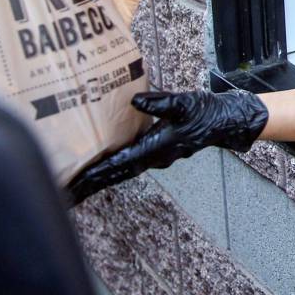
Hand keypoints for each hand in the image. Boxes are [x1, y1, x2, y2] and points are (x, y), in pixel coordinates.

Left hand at [69, 89, 268, 202]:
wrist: (226, 121)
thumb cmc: (205, 113)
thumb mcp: (183, 103)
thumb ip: (159, 102)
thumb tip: (134, 101)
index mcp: (156, 149)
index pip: (120, 164)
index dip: (98, 172)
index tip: (78, 181)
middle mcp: (154, 158)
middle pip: (117, 174)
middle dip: (93, 183)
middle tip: (69, 192)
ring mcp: (156, 156)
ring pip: (123, 171)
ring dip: (102, 177)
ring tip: (80, 182)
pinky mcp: (158, 150)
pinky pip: (130, 163)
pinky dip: (114, 166)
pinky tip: (104, 164)